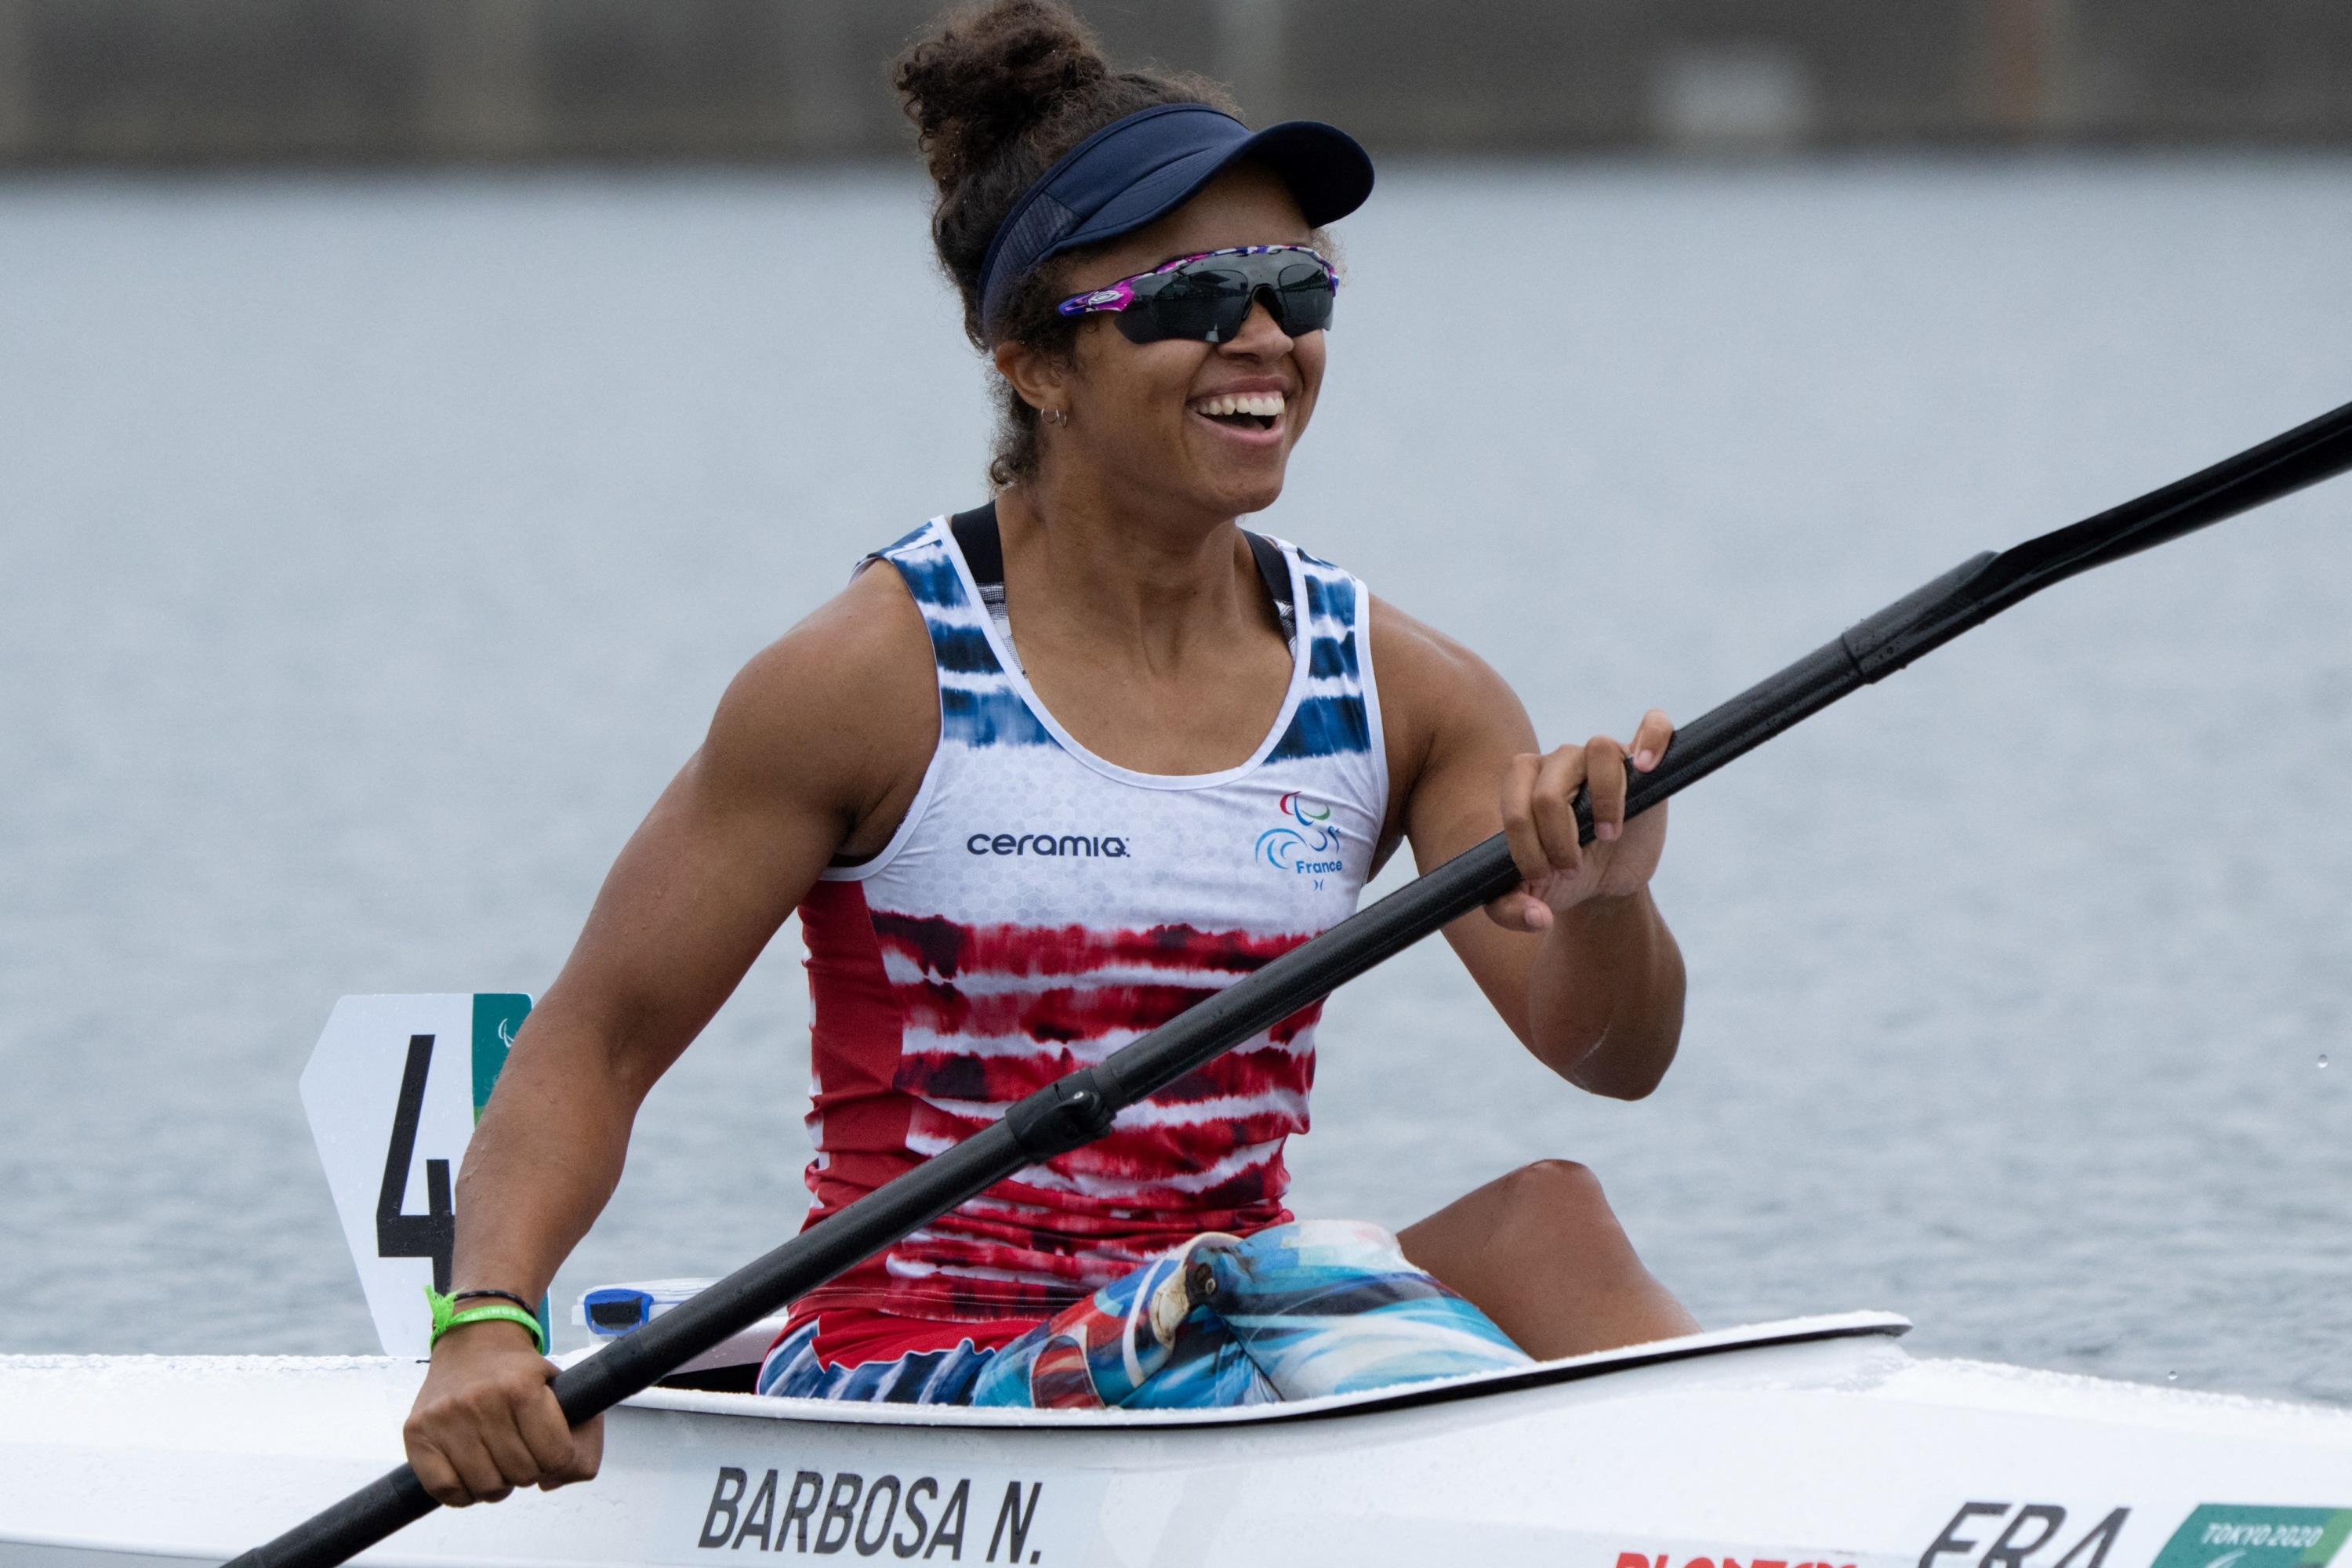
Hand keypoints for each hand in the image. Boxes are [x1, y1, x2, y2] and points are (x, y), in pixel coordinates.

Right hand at [403, 1319, 602, 1505]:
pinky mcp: (417, 1432)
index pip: (556, 1457)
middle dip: (528, 1470)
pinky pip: (445, 1490)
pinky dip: (462, 1492)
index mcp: (522, 1387)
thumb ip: (583, 1435)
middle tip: (520, 1452)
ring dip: (497, 1484)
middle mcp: (481, 1401)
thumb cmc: (519, 1371)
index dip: (558, 1459)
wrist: (473, 1339)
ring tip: (496, 1461)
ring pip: (486, 1487)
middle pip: (522, 1475)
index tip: (549, 1448)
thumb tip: (554, 1482)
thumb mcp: (561, 1387)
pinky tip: (470, 1472)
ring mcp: (445, 1418)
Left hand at [1487, 708, 1672, 931]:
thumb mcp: (1526, 899)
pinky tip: (1645, 767)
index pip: (1517, 802)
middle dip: (1558, 839)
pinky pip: (1654, 725)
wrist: (1600, 883)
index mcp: (1523, 783)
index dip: (1527, 845)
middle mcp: (1559, 761)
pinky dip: (1652, 738)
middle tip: (1572, 866)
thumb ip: (1508, 911)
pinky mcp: (1642, 763)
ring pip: (1597, 750)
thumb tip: (1539, 917)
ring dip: (1604, 803)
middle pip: (1550, 789)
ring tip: (1609, 836)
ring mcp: (1601, 757)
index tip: (1544, 875)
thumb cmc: (1558, 880)